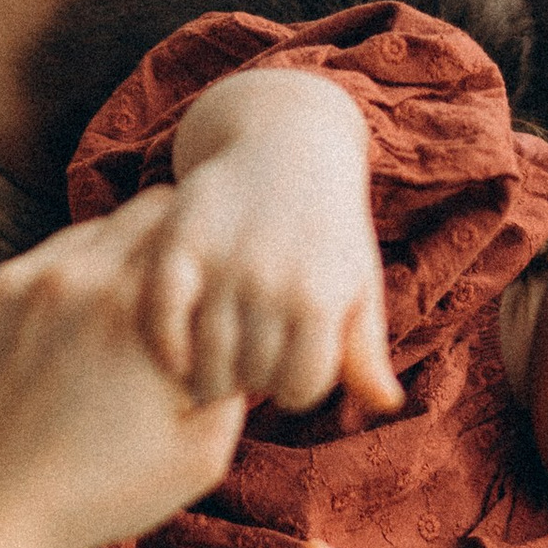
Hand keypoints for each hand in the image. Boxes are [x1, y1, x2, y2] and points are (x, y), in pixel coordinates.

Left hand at [0, 197, 246, 547]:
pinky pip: (25, 273)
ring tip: (109, 325)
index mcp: (134, 309)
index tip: (210, 272)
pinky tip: (53, 348)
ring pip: (77, 240)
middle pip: (132, 217)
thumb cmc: (92, 496)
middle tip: (169, 290)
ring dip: (103, 267)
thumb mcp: (198, 457)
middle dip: (160, 247)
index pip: (183, 223)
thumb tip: (240, 344)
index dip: (203, 245)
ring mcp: (11, 284)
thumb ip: (232, 386)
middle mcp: (70, 278)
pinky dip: (49, 296)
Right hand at [142, 74, 400, 413]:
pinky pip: (159, 319)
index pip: (300, 389)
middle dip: (251, 376)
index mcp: (323, 297)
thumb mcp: (357, 283)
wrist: (289, 141)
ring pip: (205, 361)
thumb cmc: (329, 227)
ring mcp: (223, 263)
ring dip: (208, 372)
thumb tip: (388, 405)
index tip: (287, 368)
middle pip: (251, 378)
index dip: (292, 387)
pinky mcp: (178, 242)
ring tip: (217, 357)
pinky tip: (177, 350)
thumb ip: (365, 349)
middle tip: (248, 357)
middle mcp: (273, 281)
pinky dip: (165, 346)